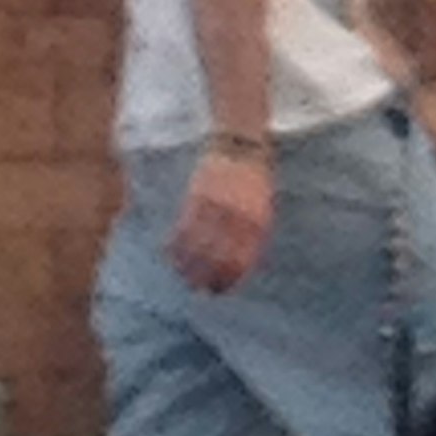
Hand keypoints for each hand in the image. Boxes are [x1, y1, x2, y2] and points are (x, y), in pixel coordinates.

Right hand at [169, 145, 274, 294]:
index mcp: (257, 220)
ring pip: (197, 248)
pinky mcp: (197, 197)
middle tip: (200, 289)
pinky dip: (176, 246)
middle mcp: (236, 216)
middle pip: (217, 259)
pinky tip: (173, 257)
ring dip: (189, 267)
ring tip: (185, 278)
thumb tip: (241, 269)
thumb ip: (253, 236)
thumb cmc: (254, 180)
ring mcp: (216, 207)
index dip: (228, 280)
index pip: (241, 261)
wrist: (241, 144)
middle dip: (207, 278)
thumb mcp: (263, 206)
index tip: (220, 290)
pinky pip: (183, 229)